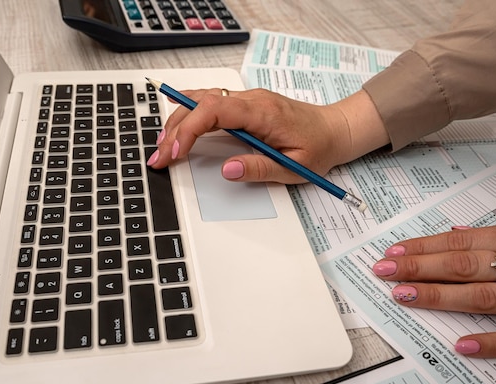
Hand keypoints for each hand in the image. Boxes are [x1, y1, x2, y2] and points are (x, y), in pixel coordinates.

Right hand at [147, 87, 388, 183]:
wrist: (335, 129)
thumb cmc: (318, 147)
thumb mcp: (293, 167)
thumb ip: (259, 167)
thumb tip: (227, 170)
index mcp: (262, 112)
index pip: (214, 111)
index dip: (189, 130)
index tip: (175, 152)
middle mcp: (251, 100)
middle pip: (201, 103)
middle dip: (174, 129)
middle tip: (159, 157)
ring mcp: (247, 100)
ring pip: (202, 100)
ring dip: (178, 121)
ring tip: (163, 147)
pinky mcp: (245, 105)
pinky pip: (210, 103)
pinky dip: (190, 115)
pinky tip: (178, 127)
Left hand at [372, 224, 495, 357]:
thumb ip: (492, 238)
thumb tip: (457, 232)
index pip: (461, 243)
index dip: (424, 248)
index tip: (392, 254)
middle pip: (463, 267)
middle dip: (419, 268)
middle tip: (384, 271)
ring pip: (483, 296)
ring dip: (441, 296)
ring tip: (404, 296)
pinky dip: (491, 341)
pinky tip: (461, 345)